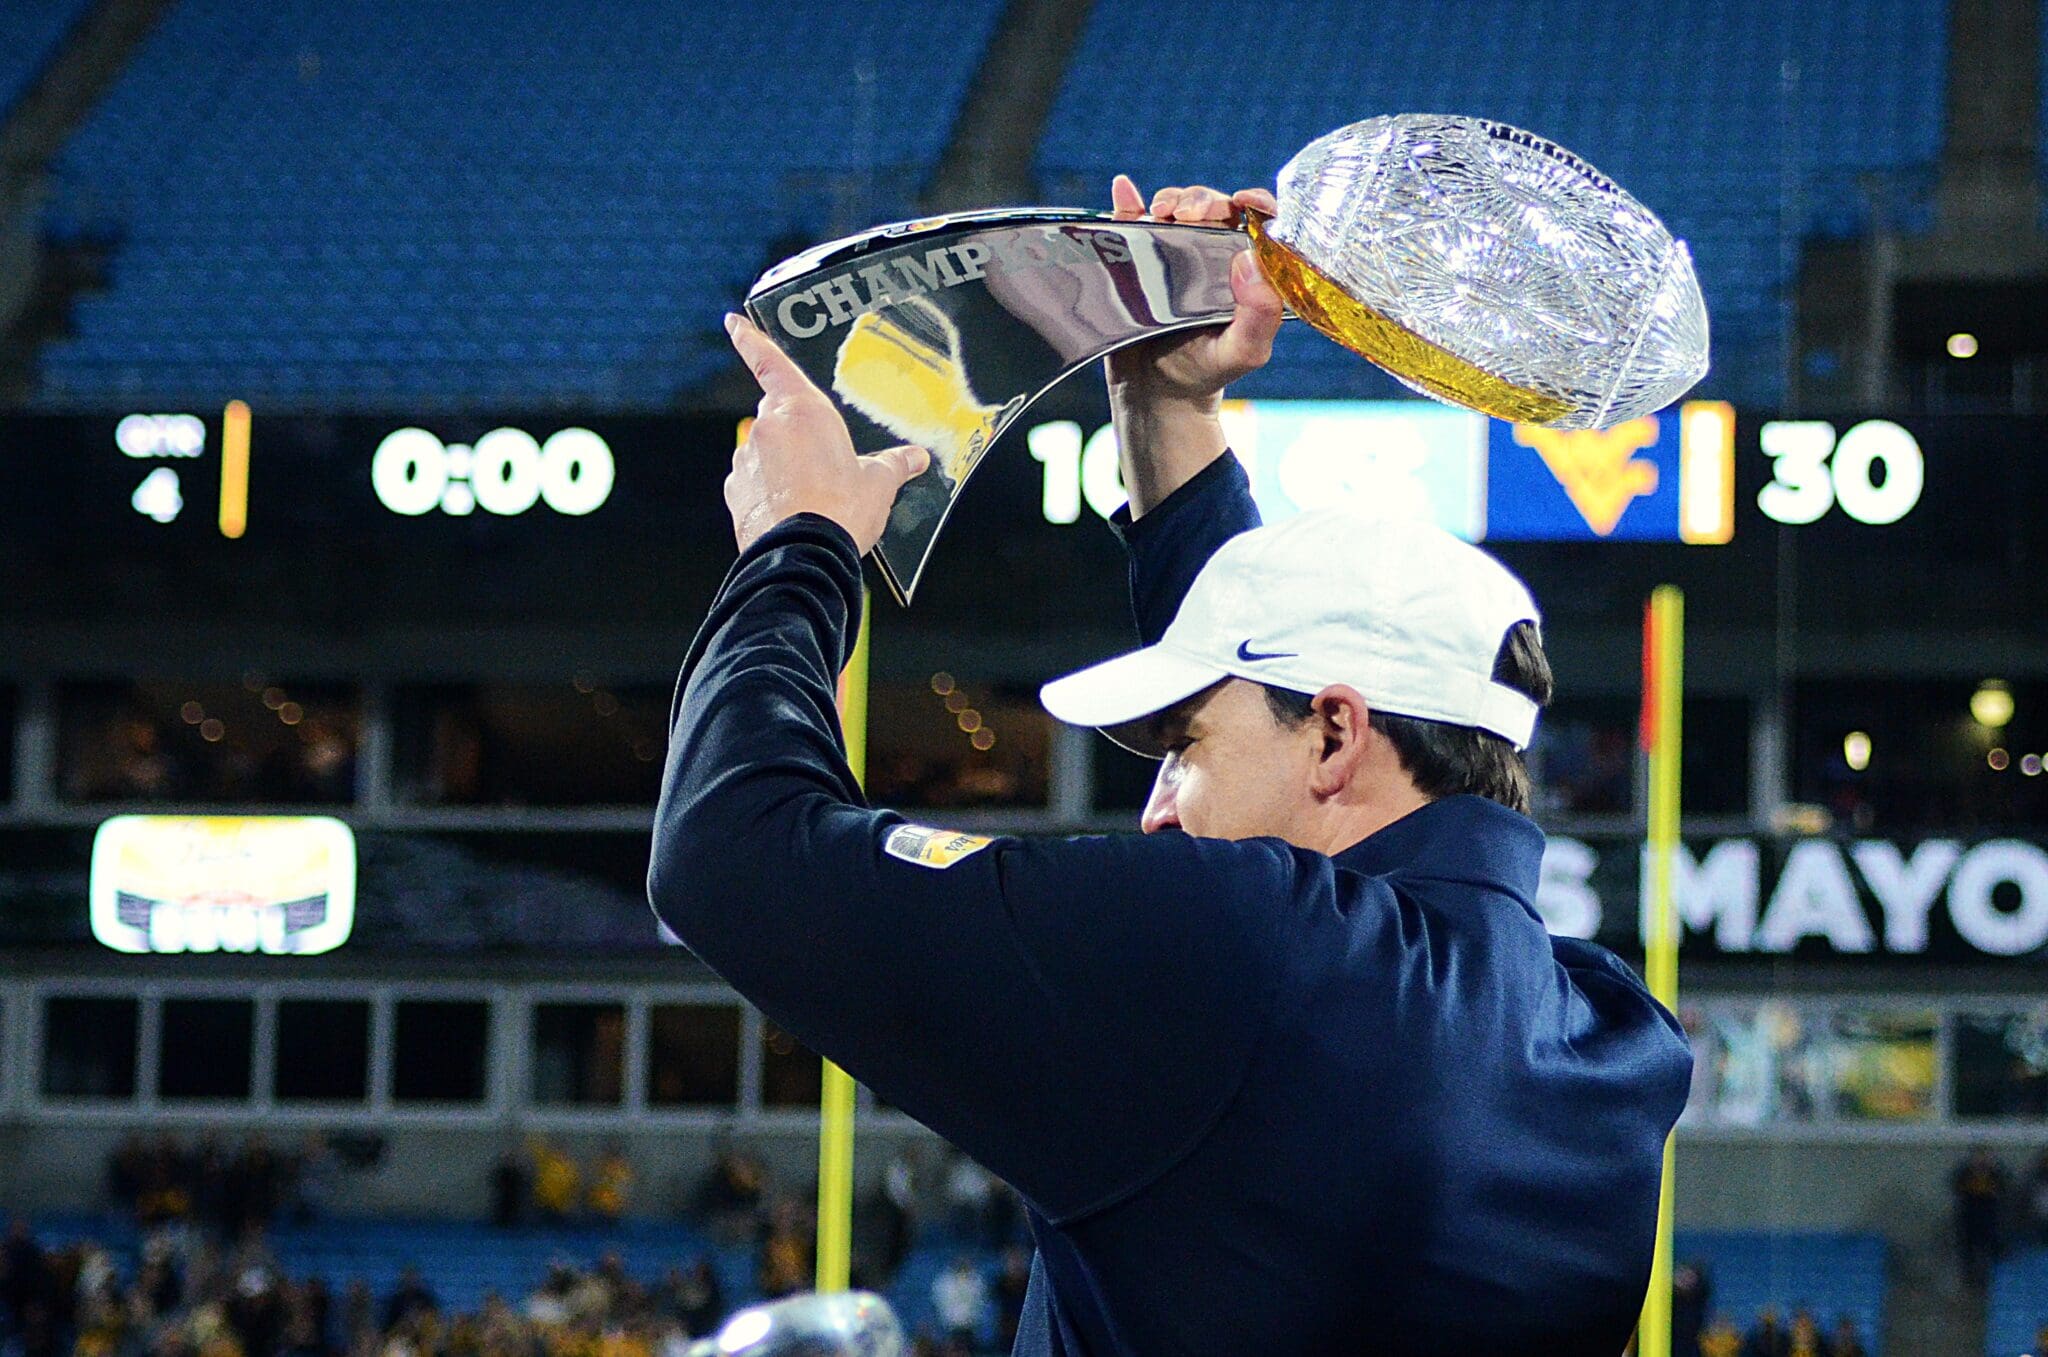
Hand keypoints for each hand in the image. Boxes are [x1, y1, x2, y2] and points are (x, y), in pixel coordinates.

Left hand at [723, 313, 929, 554]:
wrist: (803, 556)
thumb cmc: (842, 512)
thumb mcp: (879, 485)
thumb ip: (894, 465)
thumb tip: (915, 458)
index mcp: (803, 410)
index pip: (771, 363)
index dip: (751, 340)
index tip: (734, 324)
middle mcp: (768, 427)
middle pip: (779, 416)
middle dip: (798, 435)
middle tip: (826, 463)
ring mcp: (746, 460)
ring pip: (765, 452)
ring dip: (783, 466)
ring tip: (813, 497)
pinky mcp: (735, 493)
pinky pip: (753, 483)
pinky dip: (769, 493)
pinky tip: (792, 512)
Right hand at [1103, 175, 1284, 404]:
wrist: (1154, 391)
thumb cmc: (1205, 371)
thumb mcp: (1243, 352)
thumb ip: (1259, 315)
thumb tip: (1250, 261)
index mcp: (1244, 269)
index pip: (1258, 223)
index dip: (1256, 203)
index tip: (1245, 200)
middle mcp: (1211, 254)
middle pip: (1212, 206)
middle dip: (1204, 199)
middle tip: (1190, 214)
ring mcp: (1172, 253)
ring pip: (1175, 208)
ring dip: (1170, 199)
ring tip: (1161, 212)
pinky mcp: (1136, 257)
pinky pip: (1132, 221)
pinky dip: (1127, 201)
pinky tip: (1123, 191)